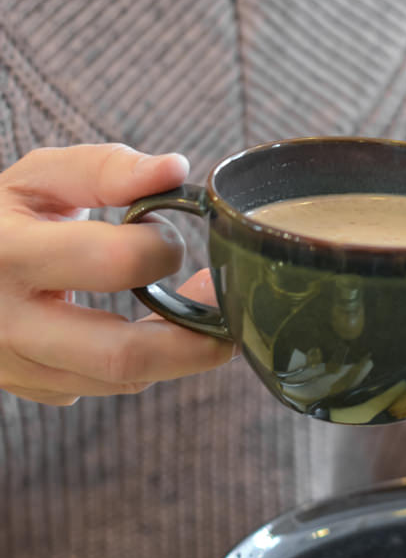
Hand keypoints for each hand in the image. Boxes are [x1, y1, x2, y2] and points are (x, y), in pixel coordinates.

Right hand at [0, 143, 234, 405]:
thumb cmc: (3, 217)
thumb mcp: (37, 178)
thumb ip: (105, 169)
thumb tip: (175, 170)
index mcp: (8, 254)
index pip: (110, 263)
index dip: (159, 249)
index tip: (169, 235)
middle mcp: (9, 322)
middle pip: (123, 355)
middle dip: (194, 340)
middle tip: (230, 310)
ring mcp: (18, 365)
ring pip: (121, 380)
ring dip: (176, 351)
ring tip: (200, 311)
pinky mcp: (32, 387)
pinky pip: (104, 387)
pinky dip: (143, 362)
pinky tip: (155, 326)